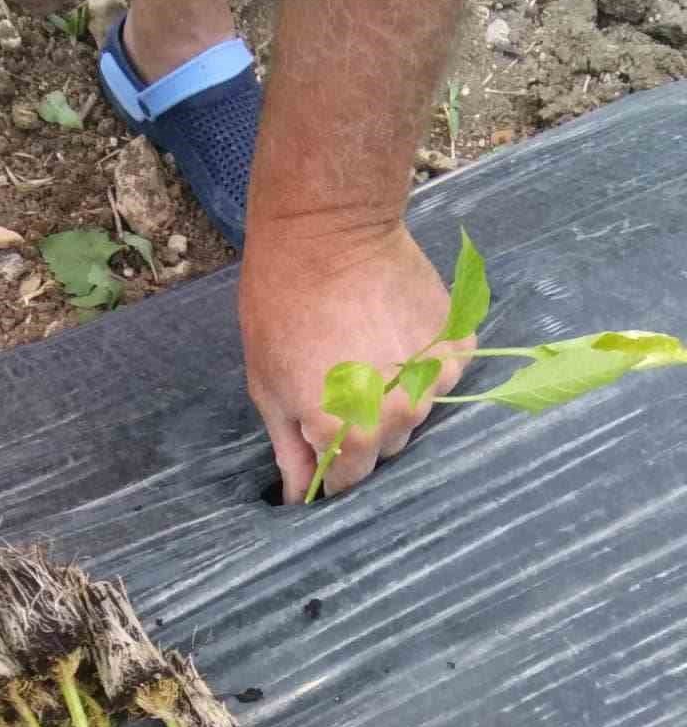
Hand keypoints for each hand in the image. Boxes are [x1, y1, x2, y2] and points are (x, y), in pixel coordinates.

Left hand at [240, 223, 468, 502]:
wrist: (328, 230)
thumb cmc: (282, 305)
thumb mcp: (268, 384)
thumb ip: (289, 447)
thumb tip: (297, 496)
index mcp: (349, 432)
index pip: (348, 480)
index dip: (330, 467)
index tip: (317, 442)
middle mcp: (399, 415)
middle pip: (386, 448)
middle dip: (362, 430)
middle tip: (337, 384)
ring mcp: (434, 379)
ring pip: (416, 412)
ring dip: (395, 397)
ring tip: (366, 352)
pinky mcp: (457, 344)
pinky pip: (441, 374)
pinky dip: (422, 363)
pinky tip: (393, 332)